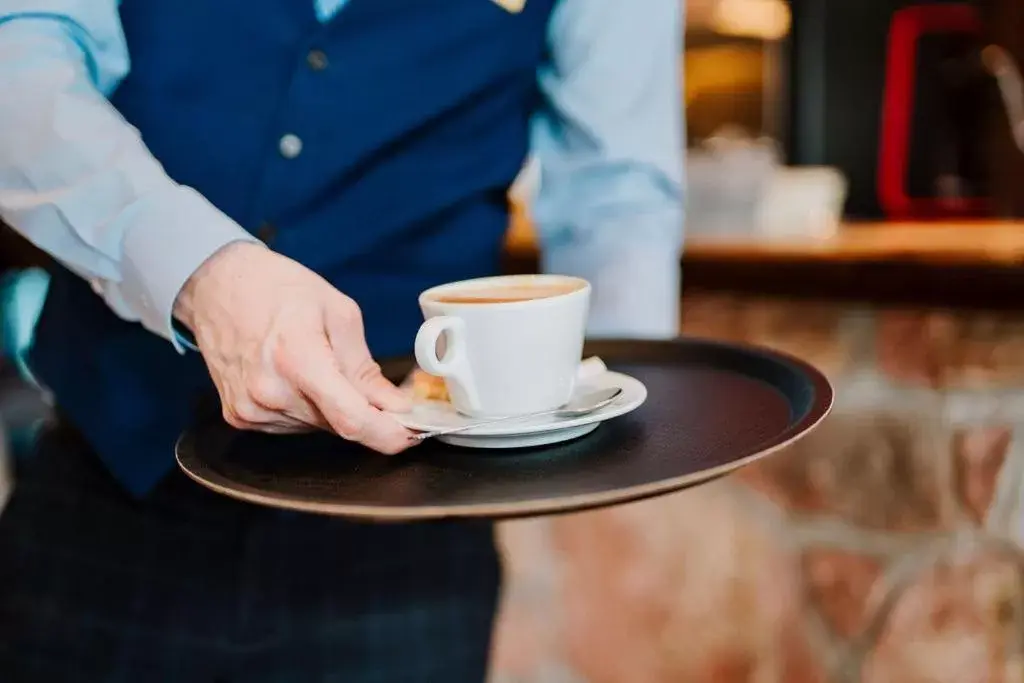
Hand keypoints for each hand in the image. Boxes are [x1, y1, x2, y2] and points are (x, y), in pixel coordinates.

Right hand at [174, 241, 413, 453]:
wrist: (215, 285)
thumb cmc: (276, 288)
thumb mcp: (338, 312)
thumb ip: (366, 367)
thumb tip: (393, 405)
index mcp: (297, 358)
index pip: (351, 419)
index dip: (387, 435)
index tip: (410, 435)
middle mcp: (269, 391)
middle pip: (337, 423)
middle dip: (363, 411)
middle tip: (369, 384)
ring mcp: (250, 409)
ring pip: (316, 426)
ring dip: (330, 407)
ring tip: (316, 363)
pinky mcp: (239, 418)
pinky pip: (291, 425)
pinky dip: (305, 408)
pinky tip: (294, 376)